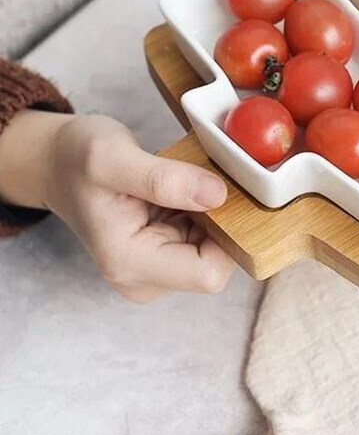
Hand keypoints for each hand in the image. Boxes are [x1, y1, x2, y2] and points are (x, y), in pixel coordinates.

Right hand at [0, 111, 234, 302]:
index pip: (208, 273)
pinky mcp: (165, 253)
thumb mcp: (111, 156)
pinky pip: (206, 236)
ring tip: (187, 181)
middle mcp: (145, 278)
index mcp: (130, 264)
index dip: (227, 234)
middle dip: (222, 220)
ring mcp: (156, 269)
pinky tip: (186, 189)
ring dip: (214, 213)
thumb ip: (162, 179)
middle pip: (218, 261)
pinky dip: (206, 210)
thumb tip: (216, 195)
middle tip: (202, 178)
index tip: (221, 191)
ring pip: (216, 247)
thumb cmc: (76, 158)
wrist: (57, 162)